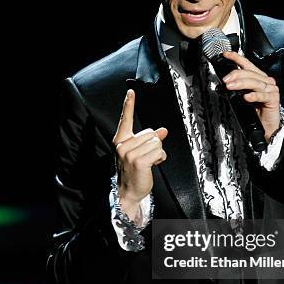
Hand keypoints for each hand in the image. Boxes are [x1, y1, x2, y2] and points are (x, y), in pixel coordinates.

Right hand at [112, 89, 167, 218]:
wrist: (128, 192)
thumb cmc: (134, 172)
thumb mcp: (140, 153)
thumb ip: (150, 140)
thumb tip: (163, 130)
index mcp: (120, 140)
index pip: (125, 119)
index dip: (128, 104)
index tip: (130, 92)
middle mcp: (122, 145)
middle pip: (150, 133)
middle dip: (154, 145)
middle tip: (147, 158)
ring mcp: (129, 153)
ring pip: (156, 142)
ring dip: (158, 153)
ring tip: (149, 163)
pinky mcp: (139, 161)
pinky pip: (158, 151)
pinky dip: (160, 158)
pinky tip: (154, 165)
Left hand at [222, 51, 279, 139]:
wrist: (267, 125)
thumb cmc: (257, 110)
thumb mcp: (244, 96)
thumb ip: (238, 88)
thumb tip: (225, 83)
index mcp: (259, 77)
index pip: (247, 64)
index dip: (237, 58)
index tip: (226, 55)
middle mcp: (266, 81)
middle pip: (250, 73)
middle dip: (236, 74)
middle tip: (225, 79)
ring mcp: (271, 89)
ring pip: (255, 83)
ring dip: (241, 84)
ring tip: (230, 87)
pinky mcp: (273, 99)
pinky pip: (263, 96)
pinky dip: (254, 96)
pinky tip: (247, 97)